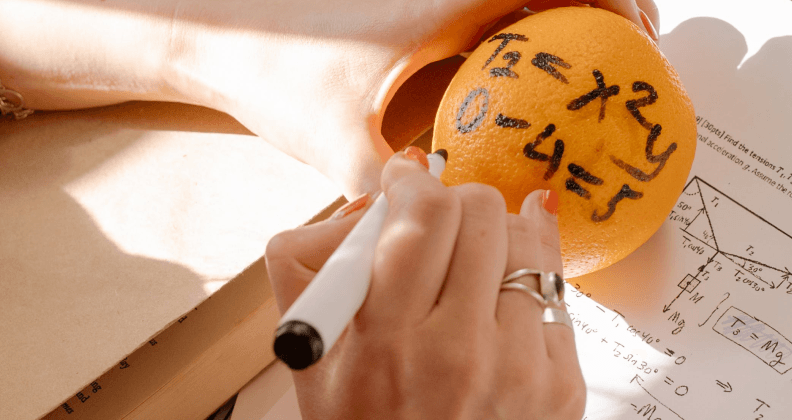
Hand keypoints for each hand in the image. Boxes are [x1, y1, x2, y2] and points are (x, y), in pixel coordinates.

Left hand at [170, 0, 657, 198]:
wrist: (220, 32)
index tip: (644, 38)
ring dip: (566, 21)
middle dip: (607, 10)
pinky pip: (489, 16)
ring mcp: (431, 0)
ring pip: (519, 0)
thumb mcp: (345, 147)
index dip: (617, 2)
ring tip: (595, 67)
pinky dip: (523, 34)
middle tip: (637, 53)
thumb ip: (401, 198)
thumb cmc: (275, 75)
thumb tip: (449, 234)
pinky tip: (522, 79)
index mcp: (446, 8)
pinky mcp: (416, 13)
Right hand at [266, 149, 583, 418]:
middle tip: (436, 221)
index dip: (412, 181)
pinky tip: (500, 292)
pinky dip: (525, 277)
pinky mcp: (561, 383)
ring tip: (470, 256)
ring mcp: (519, 368)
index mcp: (387, 343)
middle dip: (453, 201)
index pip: (422, 217)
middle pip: (480, 213)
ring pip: (526, 240)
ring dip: (493, 233)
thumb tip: (373, 201)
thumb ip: (310, 264)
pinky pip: (556, 288)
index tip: (405, 179)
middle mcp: (460, 353)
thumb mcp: (311, 354)